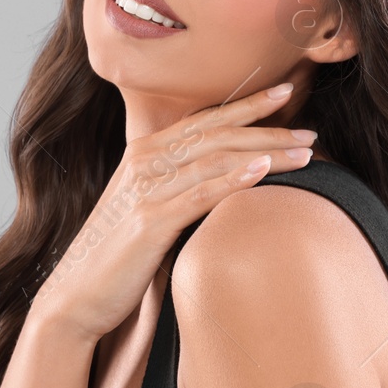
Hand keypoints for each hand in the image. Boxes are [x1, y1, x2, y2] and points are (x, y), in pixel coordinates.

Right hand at [33, 81, 315, 342]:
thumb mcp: (145, 208)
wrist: (77, 295)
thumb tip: (223, 179)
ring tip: (306, 153)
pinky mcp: (148, 221)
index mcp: (144, 152)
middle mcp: (144, 161)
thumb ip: (176, 186)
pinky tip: (263, 170)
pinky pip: (199, 194)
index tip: (287, 93)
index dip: (247, 104)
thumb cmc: (117, 255)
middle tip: (310, 131)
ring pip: (215, 159)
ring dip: (266, 151)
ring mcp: (145, 189)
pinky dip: (233, 178)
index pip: (204, 120)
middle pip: (217, 133)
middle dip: (268, 128)